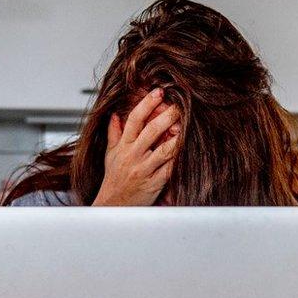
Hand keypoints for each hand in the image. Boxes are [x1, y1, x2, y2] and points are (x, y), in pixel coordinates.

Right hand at [93, 88, 180, 205]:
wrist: (113, 205)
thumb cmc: (114, 179)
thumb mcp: (109, 154)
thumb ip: (113, 134)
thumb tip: (114, 115)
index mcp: (123, 146)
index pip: (134, 120)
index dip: (147, 104)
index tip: (158, 92)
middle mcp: (133, 156)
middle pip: (151, 131)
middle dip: (167, 116)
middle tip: (179, 106)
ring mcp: (144, 169)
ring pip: (164, 150)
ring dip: (177, 138)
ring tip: (186, 126)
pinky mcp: (154, 183)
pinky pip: (169, 170)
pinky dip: (179, 160)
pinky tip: (188, 151)